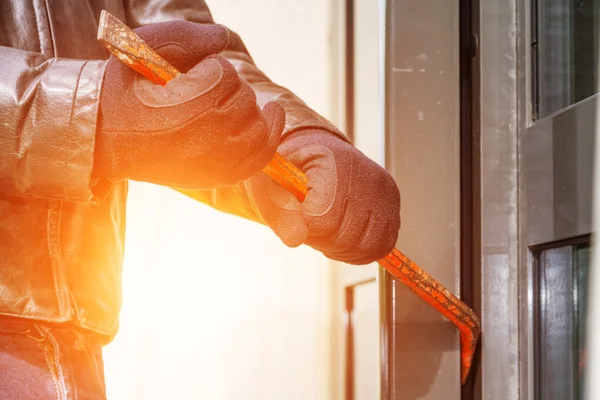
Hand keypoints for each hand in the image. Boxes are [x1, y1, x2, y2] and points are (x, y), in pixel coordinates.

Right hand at [94, 21, 284, 187]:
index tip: (186, 76)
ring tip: (225, 100)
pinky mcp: (218, 176)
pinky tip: (274, 113)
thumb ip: (186, 36)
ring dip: (245, 107)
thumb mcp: (143, 49)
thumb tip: (224, 39)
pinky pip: (260, 156)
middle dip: (227, 87)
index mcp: (185, 110)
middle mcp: (206, 141)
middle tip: (198, 91)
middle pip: (244, 99)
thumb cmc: (126, 89)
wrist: (106, 137)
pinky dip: (271, 134)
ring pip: (256, 125)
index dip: (209, 68)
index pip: (225, 76)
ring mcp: (215, 163)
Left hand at [246, 130, 400, 264]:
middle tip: (308, 223)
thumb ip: (278, 212)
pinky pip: (381, 246)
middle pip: (345, 237)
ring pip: (366, 247)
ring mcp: (385, 191)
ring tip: (324, 230)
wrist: (315, 155)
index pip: (323, 218)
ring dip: (340, 249)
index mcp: (334, 162)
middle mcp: (367, 174)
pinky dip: (359, 251)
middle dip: (320, 239)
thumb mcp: (268, 186)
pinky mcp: (394, 205)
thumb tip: (296, 240)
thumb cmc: (288, 172)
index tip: (295, 210)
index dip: (303, 226)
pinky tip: (341, 237)